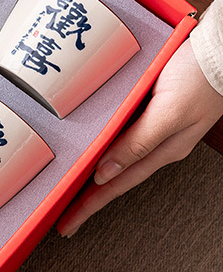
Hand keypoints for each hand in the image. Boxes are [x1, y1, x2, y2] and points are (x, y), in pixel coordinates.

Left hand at [57, 38, 222, 236]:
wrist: (220, 48)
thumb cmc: (202, 76)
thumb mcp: (167, 112)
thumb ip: (138, 142)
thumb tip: (105, 172)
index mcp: (164, 150)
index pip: (117, 185)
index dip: (91, 205)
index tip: (69, 223)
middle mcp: (159, 143)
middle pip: (115, 178)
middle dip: (89, 199)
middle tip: (65, 218)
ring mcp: (156, 127)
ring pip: (118, 159)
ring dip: (95, 177)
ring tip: (73, 193)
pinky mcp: (153, 109)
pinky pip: (123, 137)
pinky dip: (105, 150)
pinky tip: (95, 153)